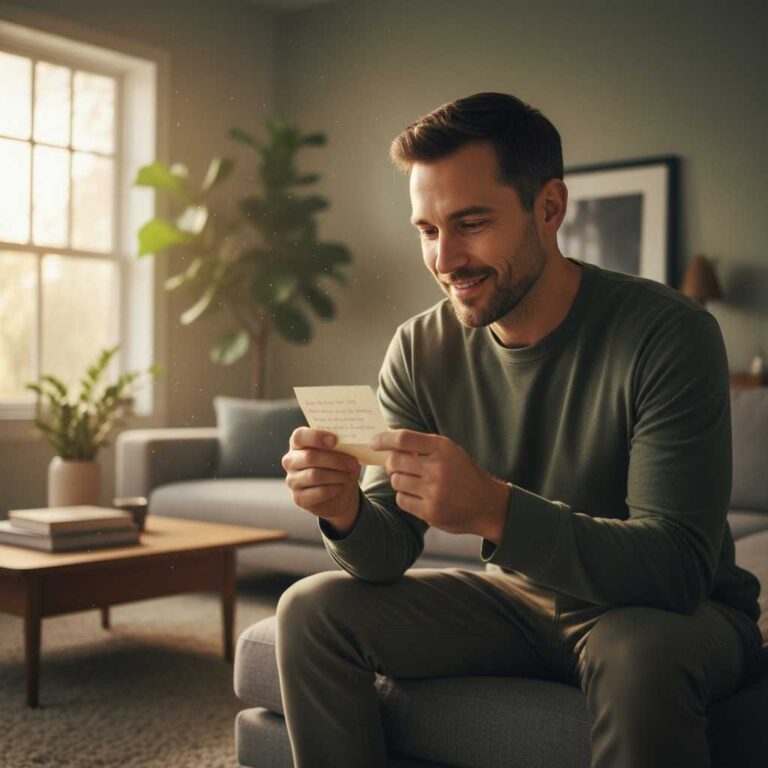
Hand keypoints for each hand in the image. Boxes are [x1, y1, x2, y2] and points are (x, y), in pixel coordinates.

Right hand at [282, 428, 361, 530]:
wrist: (338, 495)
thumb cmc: (338, 467)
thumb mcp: (341, 453)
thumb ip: (340, 445)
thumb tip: (349, 442)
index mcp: (298, 443)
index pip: (299, 436)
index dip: (316, 437)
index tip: (334, 440)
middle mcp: (290, 461)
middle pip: (310, 457)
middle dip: (335, 460)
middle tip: (353, 463)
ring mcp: (292, 480)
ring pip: (315, 475)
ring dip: (337, 475)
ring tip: (348, 476)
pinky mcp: (299, 498)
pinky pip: (319, 492)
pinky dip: (334, 489)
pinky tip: (340, 487)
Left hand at [370, 429, 510, 541]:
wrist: (487, 504)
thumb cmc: (463, 474)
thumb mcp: (450, 452)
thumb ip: (424, 446)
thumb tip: (389, 444)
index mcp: (443, 448)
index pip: (404, 438)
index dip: (384, 439)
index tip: (374, 442)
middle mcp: (438, 468)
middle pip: (395, 461)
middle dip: (391, 463)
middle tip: (395, 466)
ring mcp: (434, 491)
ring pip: (396, 482)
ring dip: (399, 481)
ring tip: (413, 482)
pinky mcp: (430, 511)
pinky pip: (402, 500)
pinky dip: (405, 497)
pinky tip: (418, 496)